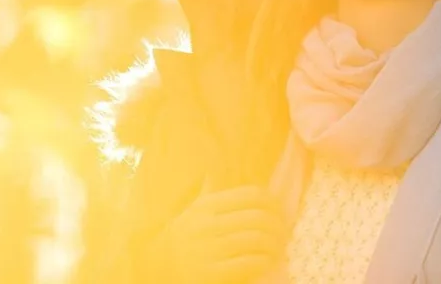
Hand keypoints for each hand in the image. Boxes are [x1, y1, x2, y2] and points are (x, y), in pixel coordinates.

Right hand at [146, 185, 286, 283]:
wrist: (156, 270)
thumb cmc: (181, 240)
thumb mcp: (190, 212)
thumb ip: (205, 192)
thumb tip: (212, 168)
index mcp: (206, 206)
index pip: (252, 195)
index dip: (273, 203)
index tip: (280, 212)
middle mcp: (207, 225)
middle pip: (259, 218)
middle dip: (279, 227)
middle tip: (284, 234)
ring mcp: (209, 250)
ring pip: (257, 240)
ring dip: (274, 245)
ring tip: (278, 249)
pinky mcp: (212, 274)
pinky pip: (250, 263)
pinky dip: (265, 261)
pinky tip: (268, 261)